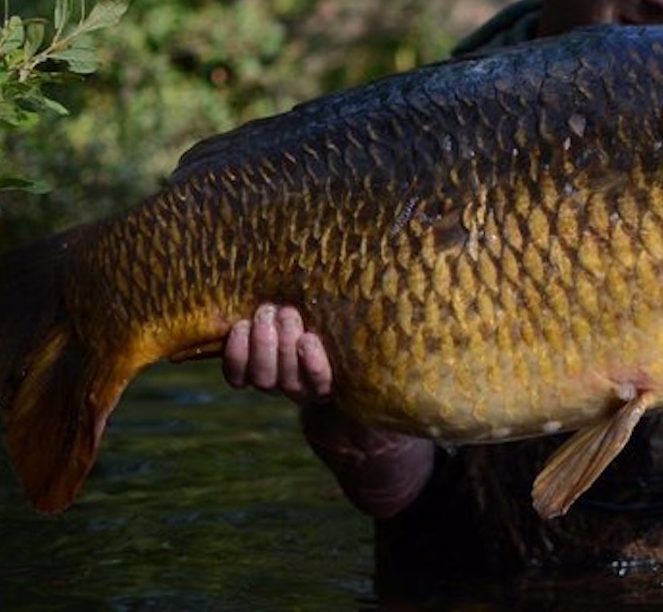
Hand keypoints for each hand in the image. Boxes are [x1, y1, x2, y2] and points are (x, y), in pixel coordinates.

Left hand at [221, 303, 435, 517]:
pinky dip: (234, 352)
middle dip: (282, 344)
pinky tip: (239, 326)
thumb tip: (428, 273)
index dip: (313, 366)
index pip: (323, 385)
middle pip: (287, 381)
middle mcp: (307, 388)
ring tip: (267, 311)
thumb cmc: (354, 325)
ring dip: (261, 343)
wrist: (323, 339)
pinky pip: (236, 375)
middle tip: (287, 311)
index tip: (311, 338)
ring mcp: (279, 382)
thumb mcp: (370, 323)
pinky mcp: (253, 372)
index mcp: (338, 380)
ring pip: (262, 378)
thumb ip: (385, 312)